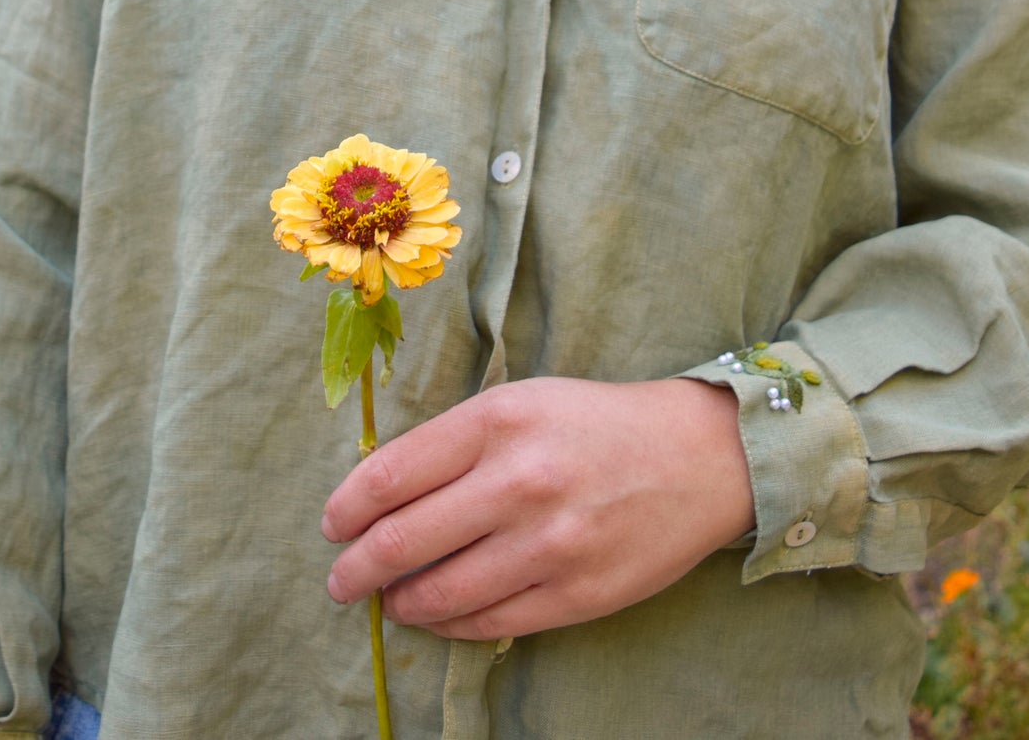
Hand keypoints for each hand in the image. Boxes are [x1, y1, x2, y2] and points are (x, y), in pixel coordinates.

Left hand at [320, 376, 753, 641]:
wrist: (697, 457)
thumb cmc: (594, 423)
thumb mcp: (520, 402)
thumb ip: (454, 442)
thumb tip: (381, 493)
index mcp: (496, 421)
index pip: (390, 475)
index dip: (347, 508)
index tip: (332, 525)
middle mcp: (517, 482)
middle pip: (402, 541)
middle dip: (357, 569)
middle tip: (342, 579)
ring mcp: (548, 544)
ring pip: (441, 594)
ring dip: (400, 604)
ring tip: (390, 601)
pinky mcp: (576, 594)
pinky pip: (489, 623)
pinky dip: (451, 625)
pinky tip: (438, 616)